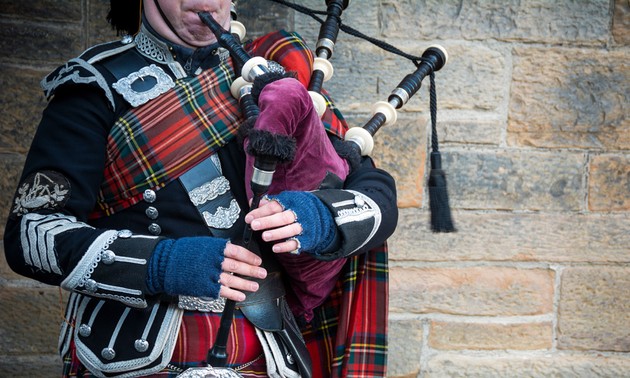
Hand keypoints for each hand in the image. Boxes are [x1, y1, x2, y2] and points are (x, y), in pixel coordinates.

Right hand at [146, 237, 266, 300]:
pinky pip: (223, 292)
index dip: (250, 257)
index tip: (258, 261)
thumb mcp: (204, 244)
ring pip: (233, 280)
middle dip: (253, 271)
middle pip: (239, 267)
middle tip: (262, 273)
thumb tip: (236, 253)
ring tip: (255, 286)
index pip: (238, 252)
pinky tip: (241, 296)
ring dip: (246, 284)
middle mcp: (214, 260)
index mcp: (215, 248)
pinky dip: (234, 294)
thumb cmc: (184, 252)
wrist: (165, 263)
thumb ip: (220, 249)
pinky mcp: (205, 287)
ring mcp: (210, 275)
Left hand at [245, 196, 302, 252]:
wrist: (321, 216)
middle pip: (282, 217)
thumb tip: (253, 202)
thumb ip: (269, 203)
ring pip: (290, 230)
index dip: (261, 211)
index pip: (274, 206)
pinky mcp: (306, 239)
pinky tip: (275, 248)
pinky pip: (295, 243)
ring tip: (264, 236)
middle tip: (254, 225)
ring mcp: (303, 227)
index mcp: (290, 203)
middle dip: (267, 221)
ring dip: (276, 234)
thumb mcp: (286, 201)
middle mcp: (297, 214)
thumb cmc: (298, 208)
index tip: (249, 217)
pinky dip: (285, 246)